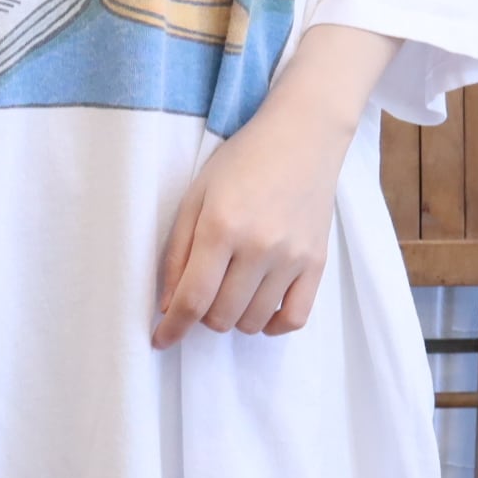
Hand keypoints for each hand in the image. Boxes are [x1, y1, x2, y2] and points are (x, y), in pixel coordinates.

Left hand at [150, 22, 404, 347]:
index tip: (160, 341)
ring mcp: (292, 257)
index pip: (192, 298)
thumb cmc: (242, 161)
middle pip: (221, 316)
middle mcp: (259, 246)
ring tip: (229, 292)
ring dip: (232, 318)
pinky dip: (271, 325)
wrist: (302, 137)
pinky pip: (294, 318)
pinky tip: (259, 310)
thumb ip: (178, 250)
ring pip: (253, 321)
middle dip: (201, 317)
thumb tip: (168, 304)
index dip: (172, 327)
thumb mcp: (195, 195)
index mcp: (221, 226)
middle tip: (200, 295)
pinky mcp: (317, 262)